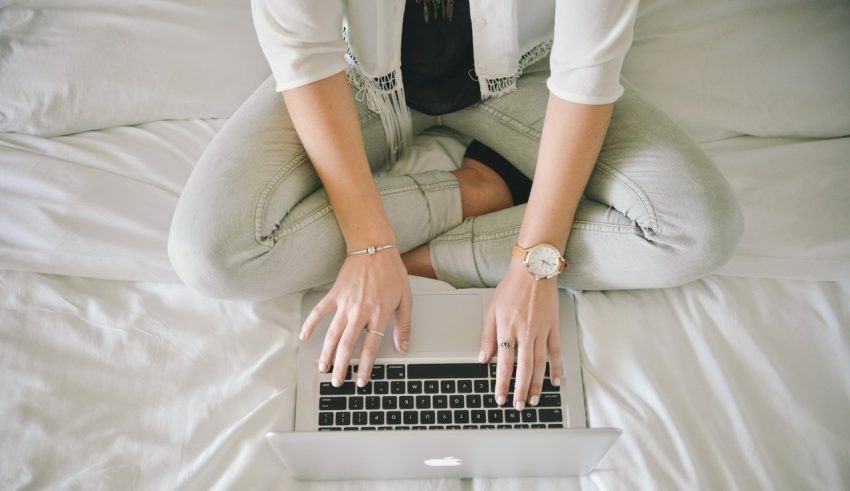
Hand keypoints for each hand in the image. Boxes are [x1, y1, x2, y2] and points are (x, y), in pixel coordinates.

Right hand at [299, 250, 412, 386]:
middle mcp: (360, 312)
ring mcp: (345, 304)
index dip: (365, 366)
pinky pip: (319, 312)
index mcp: (379, 314)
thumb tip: (403, 346)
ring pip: (332, 334)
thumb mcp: (406, 298)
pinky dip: (310, 325)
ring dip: (326, 353)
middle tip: (337, 382)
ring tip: (322, 368)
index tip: (361, 381)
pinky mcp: (334, 295)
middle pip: (347, 346)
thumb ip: (404, 325)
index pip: (370, 347)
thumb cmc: (391, 271)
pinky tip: (304, 337)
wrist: (374, 247)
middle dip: (341, 367)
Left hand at [479, 258, 562, 409]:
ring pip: (540, 363)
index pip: (504, 363)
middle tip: (519, 406)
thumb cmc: (511, 288)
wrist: (534, 270)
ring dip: (537, 384)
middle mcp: (525, 332)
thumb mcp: (491, 310)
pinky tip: (555, 381)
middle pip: (523, 368)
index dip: (502, 383)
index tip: (500, 397)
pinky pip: (555, 351)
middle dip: (521, 390)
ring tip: (534, 399)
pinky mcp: (553, 327)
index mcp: (507, 328)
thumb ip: (487, 336)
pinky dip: (556, 368)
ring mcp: (541, 331)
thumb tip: (483, 358)